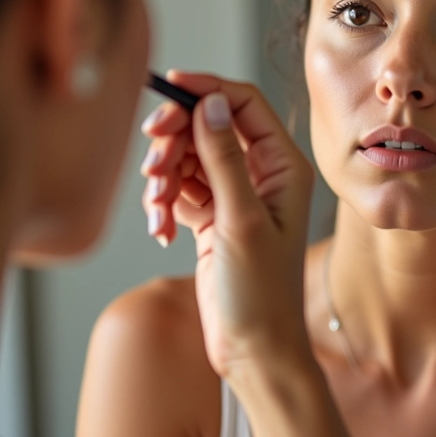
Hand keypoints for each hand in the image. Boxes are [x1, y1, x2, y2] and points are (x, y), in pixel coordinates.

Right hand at [140, 71, 314, 376]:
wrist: (255, 350)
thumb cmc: (261, 293)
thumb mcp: (241, 219)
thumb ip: (224, 158)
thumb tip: (210, 102)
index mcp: (283, 166)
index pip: (244, 104)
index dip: (207, 89)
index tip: (168, 86)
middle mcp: (261, 174)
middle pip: (209, 127)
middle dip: (176, 140)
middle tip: (151, 164)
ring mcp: (234, 195)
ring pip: (189, 158)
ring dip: (164, 178)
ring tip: (157, 210)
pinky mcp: (212, 217)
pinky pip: (179, 190)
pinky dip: (163, 203)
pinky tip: (160, 230)